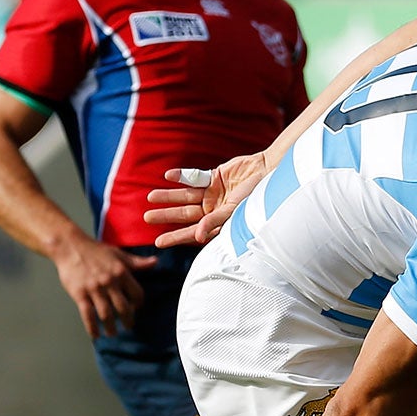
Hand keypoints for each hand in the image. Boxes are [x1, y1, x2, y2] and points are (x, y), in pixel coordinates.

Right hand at [56, 236, 156, 337]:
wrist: (70, 246)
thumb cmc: (95, 250)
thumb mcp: (118, 254)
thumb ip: (137, 262)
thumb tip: (156, 262)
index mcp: (121, 272)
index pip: (137, 294)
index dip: (138, 303)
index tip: (136, 308)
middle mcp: (110, 282)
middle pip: (124, 308)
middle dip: (128, 320)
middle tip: (128, 327)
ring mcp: (94, 289)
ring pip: (106, 314)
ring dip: (111, 328)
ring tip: (112, 333)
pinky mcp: (80, 294)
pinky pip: (88, 315)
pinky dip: (92, 327)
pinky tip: (95, 334)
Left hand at [142, 153, 268, 248]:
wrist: (269, 172)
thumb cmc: (258, 196)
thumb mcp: (235, 211)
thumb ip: (215, 221)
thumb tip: (196, 237)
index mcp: (219, 222)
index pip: (193, 232)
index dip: (176, 237)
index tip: (158, 243)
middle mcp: (214, 209)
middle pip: (185, 214)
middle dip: (167, 216)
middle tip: (147, 217)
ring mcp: (213, 193)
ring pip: (186, 196)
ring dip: (169, 197)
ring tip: (150, 197)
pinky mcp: (214, 176)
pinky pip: (194, 177)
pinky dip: (181, 176)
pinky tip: (167, 176)